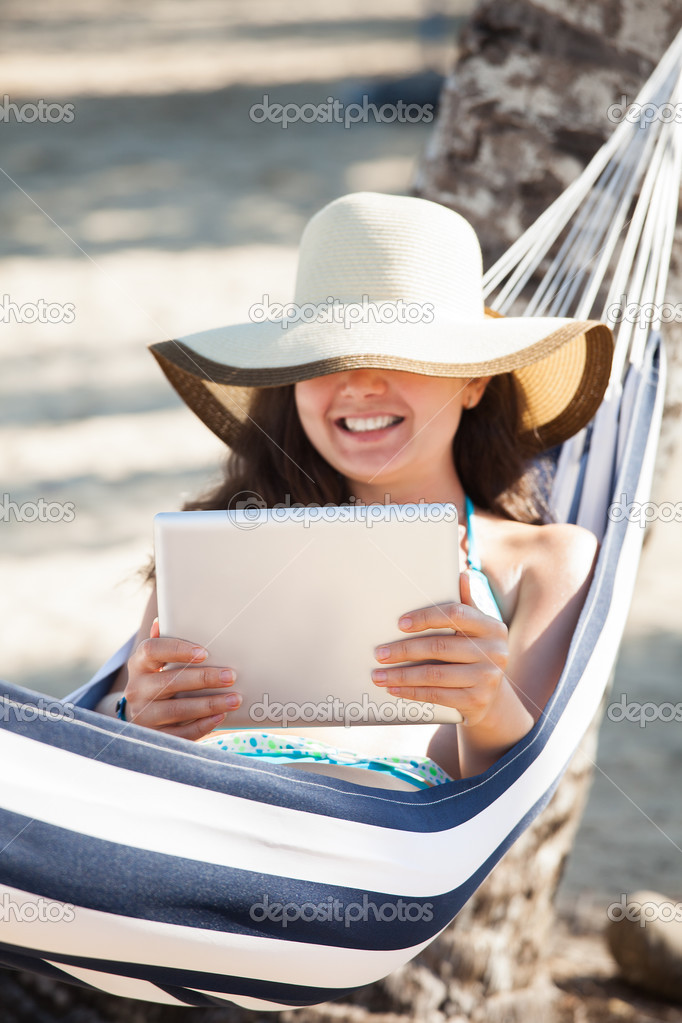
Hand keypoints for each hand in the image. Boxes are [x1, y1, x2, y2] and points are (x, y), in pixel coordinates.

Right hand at [122, 618, 241, 738]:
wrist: (139, 715)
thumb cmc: (157, 679)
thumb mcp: (156, 661)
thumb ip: (163, 642)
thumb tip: (161, 620)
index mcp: (138, 664)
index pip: (152, 650)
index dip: (177, 650)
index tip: (203, 652)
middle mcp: (136, 689)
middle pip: (170, 682)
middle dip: (203, 679)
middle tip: (231, 676)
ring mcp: (143, 715)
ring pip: (177, 710)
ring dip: (209, 704)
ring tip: (235, 699)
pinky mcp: (153, 736)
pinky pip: (179, 734)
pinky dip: (202, 726)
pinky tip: (221, 718)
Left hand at [371, 572, 508, 726]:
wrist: (491, 698)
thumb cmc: (475, 656)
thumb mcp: (476, 631)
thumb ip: (466, 605)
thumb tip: (461, 574)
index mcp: (492, 628)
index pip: (456, 614)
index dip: (426, 617)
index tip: (400, 624)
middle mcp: (494, 652)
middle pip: (439, 647)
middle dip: (404, 650)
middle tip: (379, 653)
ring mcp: (487, 679)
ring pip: (434, 675)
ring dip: (401, 675)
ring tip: (378, 675)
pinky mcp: (477, 701)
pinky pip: (436, 695)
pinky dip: (411, 692)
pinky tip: (393, 689)